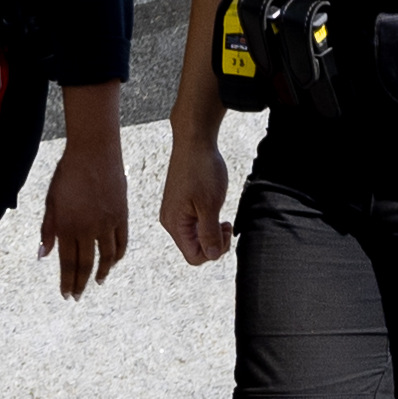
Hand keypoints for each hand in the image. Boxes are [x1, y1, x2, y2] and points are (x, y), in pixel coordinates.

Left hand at [37, 127, 128, 298]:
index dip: (67, 281)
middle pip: (86, 264)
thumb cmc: (68, 173)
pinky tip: (114, 262)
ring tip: (98, 282)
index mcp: (67, 226)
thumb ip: (48, 230)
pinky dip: (118, 255)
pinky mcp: (122, 215)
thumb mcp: (51, 201)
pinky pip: (122, 242)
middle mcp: (88, 229)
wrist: (94, 152)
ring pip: (106, 257)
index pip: (67, 263)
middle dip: (80, 284)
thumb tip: (43, 255)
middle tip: (77, 296)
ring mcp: (107, 223)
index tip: (66, 294)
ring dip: (102, 273)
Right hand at [158, 130, 235, 268]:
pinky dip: (207, 222)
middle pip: (194, 248)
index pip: (194, 257)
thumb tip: (212, 255)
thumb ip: (209, 234)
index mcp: (175, 224)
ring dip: (211, 232)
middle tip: (227, 225)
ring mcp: (174, 211)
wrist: (194, 141)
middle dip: (214, 242)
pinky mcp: (180, 203)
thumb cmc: (201, 169)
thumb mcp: (210, 205)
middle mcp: (171, 220)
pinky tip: (215, 209)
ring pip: (195, 236)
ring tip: (223, 218)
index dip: (213, 252)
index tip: (225, 232)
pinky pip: (194, 223)